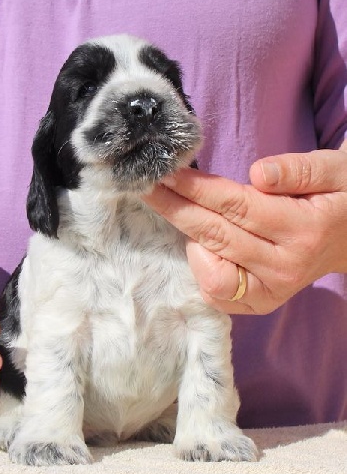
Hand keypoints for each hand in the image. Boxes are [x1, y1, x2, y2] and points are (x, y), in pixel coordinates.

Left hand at [142, 146, 346, 314]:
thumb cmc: (339, 199)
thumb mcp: (336, 172)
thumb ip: (300, 170)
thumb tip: (258, 174)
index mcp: (303, 230)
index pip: (236, 206)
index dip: (196, 188)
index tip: (166, 172)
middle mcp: (285, 267)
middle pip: (215, 236)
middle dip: (175, 209)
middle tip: (147, 186)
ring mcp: (272, 291)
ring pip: (210, 273)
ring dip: (190, 239)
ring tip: (189, 212)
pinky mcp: (262, 303)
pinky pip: (216, 294)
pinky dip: (201, 268)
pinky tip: (204, 244)